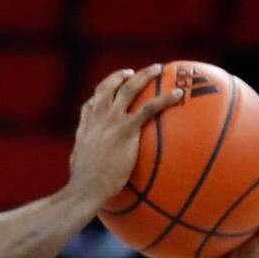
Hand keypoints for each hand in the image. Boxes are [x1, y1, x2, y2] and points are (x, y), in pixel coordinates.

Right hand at [68, 65, 182, 207]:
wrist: (86, 189)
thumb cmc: (82, 187)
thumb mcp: (79, 168)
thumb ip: (84, 162)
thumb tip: (88, 173)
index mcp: (86, 128)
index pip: (91, 105)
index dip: (101, 95)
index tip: (109, 91)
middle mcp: (97, 118)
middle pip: (108, 87)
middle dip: (120, 76)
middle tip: (132, 72)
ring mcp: (111, 121)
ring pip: (129, 89)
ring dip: (144, 75)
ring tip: (158, 69)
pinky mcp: (125, 129)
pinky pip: (149, 108)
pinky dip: (165, 98)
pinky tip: (179, 94)